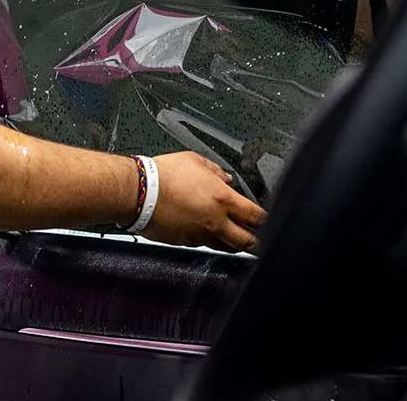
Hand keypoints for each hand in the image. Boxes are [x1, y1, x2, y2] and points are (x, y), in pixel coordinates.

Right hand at [142, 152, 265, 251]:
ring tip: (234, 238)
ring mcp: (199, 235)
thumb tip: (225, 177)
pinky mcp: (184, 242)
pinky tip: (203, 230)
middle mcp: (214, 221)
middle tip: (260, 240)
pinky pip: (202, 244)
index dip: (265, 220)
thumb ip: (215, 170)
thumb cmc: (163, 174)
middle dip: (256, 242)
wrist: (139, 191)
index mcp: (221, 199)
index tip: (267, 221)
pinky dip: (207, 239)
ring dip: (232, 243)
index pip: (254, 215)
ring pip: (224, 246)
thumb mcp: (194, 160)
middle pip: (245, 241)